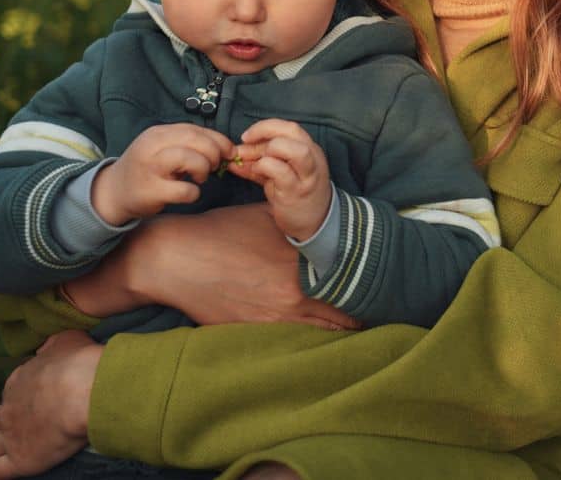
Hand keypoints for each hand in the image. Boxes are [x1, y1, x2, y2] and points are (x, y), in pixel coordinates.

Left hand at [0, 330, 99, 479]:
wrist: (86, 392)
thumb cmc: (82, 364)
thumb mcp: (68, 339)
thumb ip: (53, 344)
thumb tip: (45, 347)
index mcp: (19, 380)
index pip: (13, 390)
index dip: (22, 395)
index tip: (34, 397)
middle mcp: (9, 408)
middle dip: (1, 421)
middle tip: (13, 425)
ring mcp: (11, 436)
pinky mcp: (18, 460)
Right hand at [91, 123, 233, 225]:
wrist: (113, 193)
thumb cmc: (147, 169)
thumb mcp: (163, 149)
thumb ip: (188, 144)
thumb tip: (225, 148)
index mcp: (158, 133)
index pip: (195, 129)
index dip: (218, 140)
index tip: (228, 151)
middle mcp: (152, 147)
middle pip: (195, 140)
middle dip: (213, 153)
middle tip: (213, 166)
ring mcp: (150, 169)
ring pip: (190, 159)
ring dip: (203, 169)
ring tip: (200, 178)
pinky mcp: (151, 191)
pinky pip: (184, 190)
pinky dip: (193, 193)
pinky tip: (188, 193)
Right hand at [116, 205, 361, 329]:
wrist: (178, 259)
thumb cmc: (224, 231)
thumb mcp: (269, 217)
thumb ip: (301, 225)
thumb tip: (333, 221)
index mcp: (302, 262)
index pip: (353, 282)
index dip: (371, 286)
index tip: (383, 286)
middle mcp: (295, 294)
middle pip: (347, 315)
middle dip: (364, 312)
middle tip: (378, 309)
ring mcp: (277, 318)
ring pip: (325, 333)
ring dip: (343, 330)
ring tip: (358, 327)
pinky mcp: (257, 333)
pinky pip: (297, 342)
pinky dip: (312, 340)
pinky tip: (323, 338)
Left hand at [228, 118, 333, 240]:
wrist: (316, 222)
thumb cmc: (296, 194)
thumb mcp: (279, 174)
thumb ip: (258, 163)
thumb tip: (235, 155)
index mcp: (309, 149)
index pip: (289, 127)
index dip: (265, 127)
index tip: (246, 136)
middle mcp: (312, 158)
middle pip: (292, 131)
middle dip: (264, 132)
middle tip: (245, 144)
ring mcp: (306, 175)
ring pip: (293, 150)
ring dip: (267, 150)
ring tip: (254, 161)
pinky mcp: (297, 191)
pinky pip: (281, 172)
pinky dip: (264, 167)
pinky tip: (256, 172)